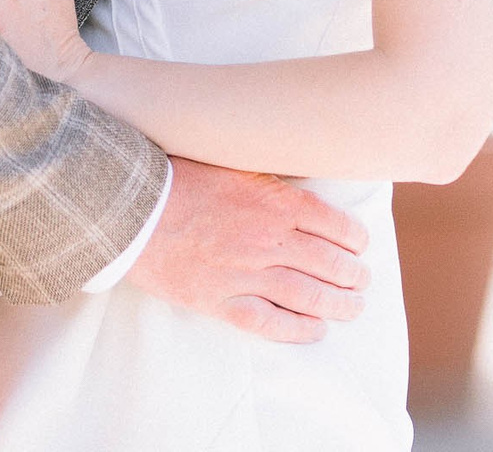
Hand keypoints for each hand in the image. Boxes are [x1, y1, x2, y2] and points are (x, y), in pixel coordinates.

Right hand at [127, 157, 369, 341]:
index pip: (335, 225)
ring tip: (353, 308)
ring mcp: (246, 274)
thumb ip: (268, 180)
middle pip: (330, 264)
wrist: (130, 208)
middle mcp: (269, 239)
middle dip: (354, 275)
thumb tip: (300, 185)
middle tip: (362, 281)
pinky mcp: (221, 301)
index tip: (359, 246)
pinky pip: (271, 324)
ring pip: (309, 297)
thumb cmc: (176, 178)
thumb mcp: (232, 163)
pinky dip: (299, 330)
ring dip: (339, 305)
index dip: (355, 240)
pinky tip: (316, 330)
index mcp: (275, 201)